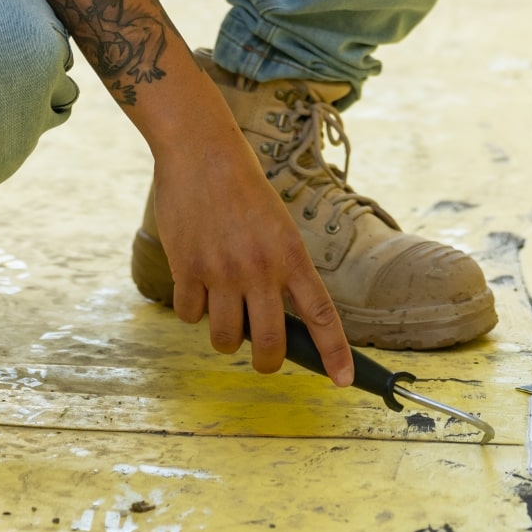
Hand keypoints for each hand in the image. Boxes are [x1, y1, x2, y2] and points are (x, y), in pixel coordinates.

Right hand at [150, 88, 352, 385]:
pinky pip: (189, 315)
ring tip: (224, 311)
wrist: (201, 150)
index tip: (343, 380)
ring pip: (226, 339)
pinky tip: (194, 285)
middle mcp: (260, 268)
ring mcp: (222, 271)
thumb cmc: (242, 186)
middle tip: (263, 357)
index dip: (335, 353)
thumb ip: (279, 268)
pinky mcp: (187, 268)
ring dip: (226, 336)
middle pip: (270, 344)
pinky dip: (192, 309)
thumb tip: (267, 318)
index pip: (321, 315)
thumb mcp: (277, 225)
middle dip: (267, 362)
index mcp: (291, 255)